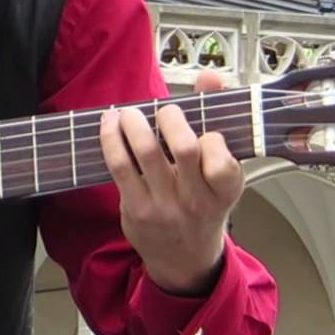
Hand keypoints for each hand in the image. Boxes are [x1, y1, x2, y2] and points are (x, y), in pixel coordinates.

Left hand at [98, 69, 244, 294]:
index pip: (223, 161)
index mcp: (225, 191)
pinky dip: (112, 139)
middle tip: (164, 111)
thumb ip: (217, 120)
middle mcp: (197, 201)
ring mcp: (165, 206)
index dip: (212, 139)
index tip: (205, 133)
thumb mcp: (222, 172)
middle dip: (171, 118)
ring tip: (128, 112)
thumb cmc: (204, 205)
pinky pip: (120, 167)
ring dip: (134, 123)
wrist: (184, 258)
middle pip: (185, 148)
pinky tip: (110, 124)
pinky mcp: (136, 209)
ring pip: (148, 154)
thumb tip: (211, 76)